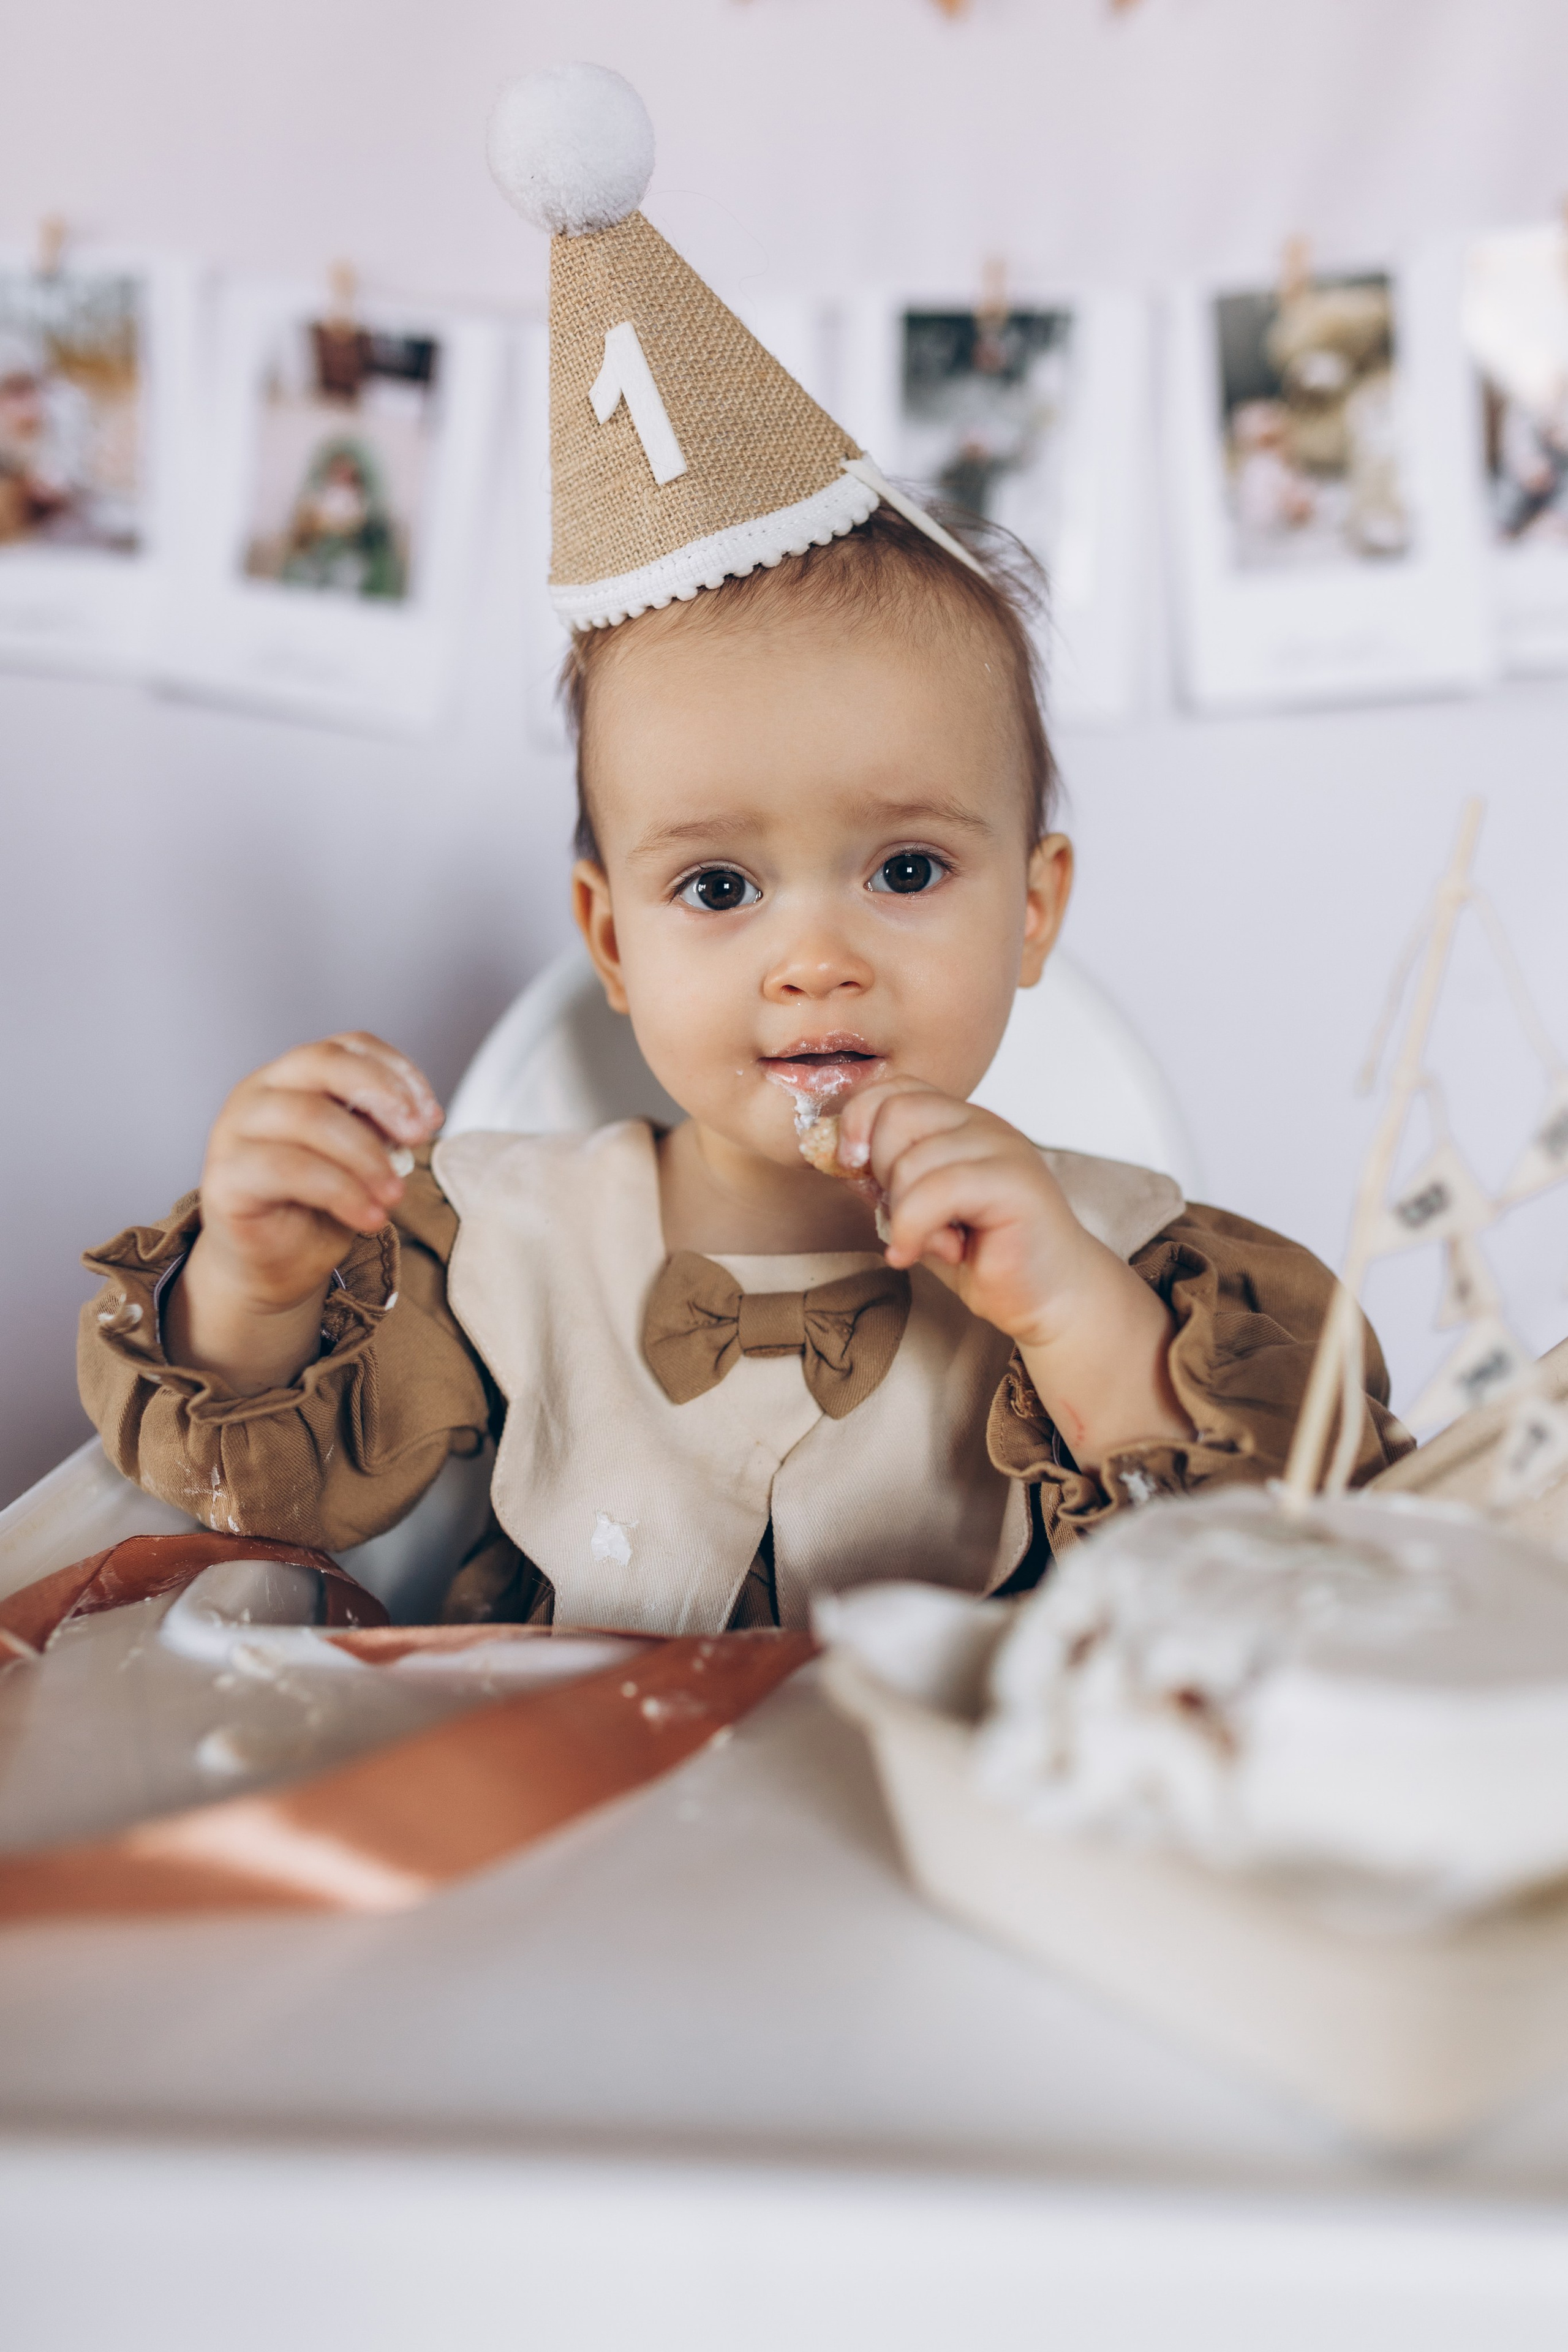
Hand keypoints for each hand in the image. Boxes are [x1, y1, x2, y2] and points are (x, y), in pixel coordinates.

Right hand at [166, 1034, 442, 1393]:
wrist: (272, 1266)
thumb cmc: (316, 1208)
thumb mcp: (360, 1158)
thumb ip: (379, 1129)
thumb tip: (417, 1118)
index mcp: (293, 1077)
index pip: (347, 1046)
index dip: (396, 1071)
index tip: (432, 1115)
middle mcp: (258, 1093)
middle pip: (323, 1063)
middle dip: (383, 1097)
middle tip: (418, 1138)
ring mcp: (235, 1132)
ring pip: (308, 1116)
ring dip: (366, 1155)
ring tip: (395, 1193)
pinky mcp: (225, 1178)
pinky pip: (287, 1169)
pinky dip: (340, 1191)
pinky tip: (369, 1216)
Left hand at [836, 1078, 1191, 1467]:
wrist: (1051, 1298)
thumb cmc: (987, 1257)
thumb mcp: (918, 1213)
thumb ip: (884, 1182)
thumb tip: (836, 1157)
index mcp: (959, 1122)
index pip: (894, 1087)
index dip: (858, 1120)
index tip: (853, 1168)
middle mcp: (983, 1124)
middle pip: (897, 1111)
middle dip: (880, 1170)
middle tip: (900, 1214)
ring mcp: (1002, 1148)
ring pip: (912, 1159)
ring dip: (902, 1212)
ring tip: (928, 1242)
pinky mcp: (1015, 1182)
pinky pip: (936, 1190)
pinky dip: (913, 1228)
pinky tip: (919, 1253)